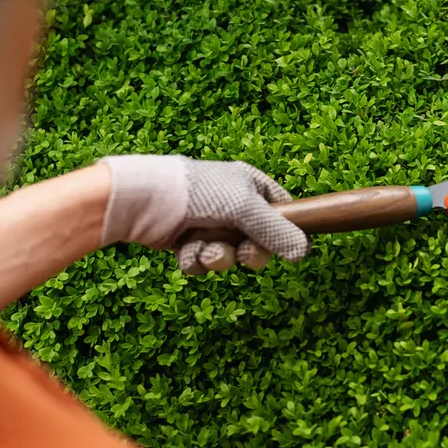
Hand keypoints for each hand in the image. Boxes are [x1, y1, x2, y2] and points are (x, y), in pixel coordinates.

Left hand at [98, 155, 308, 274]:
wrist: (142, 201)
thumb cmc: (198, 193)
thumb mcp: (244, 207)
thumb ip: (276, 231)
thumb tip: (304, 253)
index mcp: (250, 186)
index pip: (282, 211)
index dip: (285, 231)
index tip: (284, 247)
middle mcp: (231, 205)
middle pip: (258, 242)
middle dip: (247, 253)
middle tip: (242, 253)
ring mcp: (209, 224)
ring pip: (229, 256)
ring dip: (217, 257)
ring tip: (202, 248)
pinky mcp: (188, 241)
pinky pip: (204, 262)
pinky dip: (195, 260)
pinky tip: (183, 249)